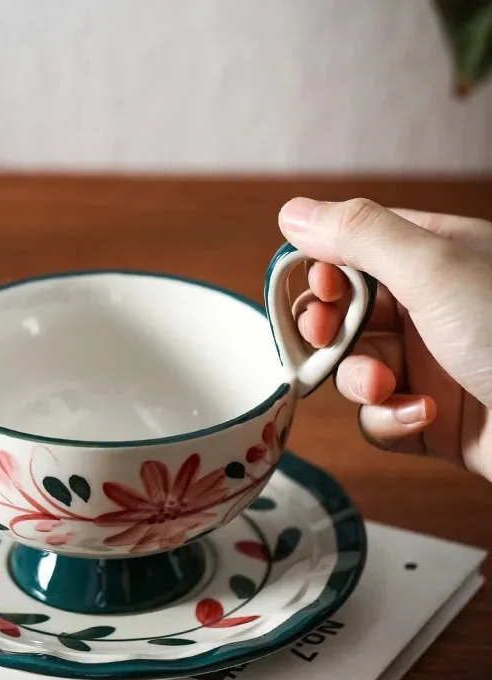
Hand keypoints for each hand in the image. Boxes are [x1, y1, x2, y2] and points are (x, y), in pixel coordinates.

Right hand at [278, 198, 491, 480]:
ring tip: (384, 387)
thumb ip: (360, 235)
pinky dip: (387, 420)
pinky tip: (420, 417)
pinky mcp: (427, 419)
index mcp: (433, 259)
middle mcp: (427, 310)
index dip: (324, 271)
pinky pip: (376, 418)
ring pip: (352, 370)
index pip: (353, 253)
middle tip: (323, 338)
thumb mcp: (434, 267)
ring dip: (358, 381)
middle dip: (327, 331)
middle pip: (341, 315)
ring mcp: (427, 366)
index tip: (319, 288)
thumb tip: (292, 212)